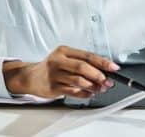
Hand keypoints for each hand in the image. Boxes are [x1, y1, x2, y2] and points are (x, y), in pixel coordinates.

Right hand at [3, 45, 119, 97]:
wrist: (31, 77)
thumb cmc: (52, 68)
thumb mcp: (64, 59)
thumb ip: (82, 63)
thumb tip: (104, 70)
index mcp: (64, 51)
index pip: (87, 55)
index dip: (102, 62)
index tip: (114, 67)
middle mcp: (58, 61)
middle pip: (83, 67)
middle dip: (98, 75)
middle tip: (108, 81)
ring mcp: (54, 74)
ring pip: (78, 80)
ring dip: (93, 86)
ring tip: (100, 89)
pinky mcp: (53, 87)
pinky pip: (73, 92)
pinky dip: (84, 94)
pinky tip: (90, 94)